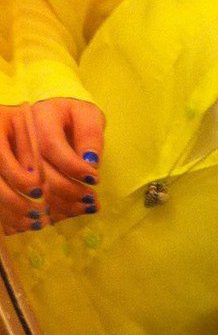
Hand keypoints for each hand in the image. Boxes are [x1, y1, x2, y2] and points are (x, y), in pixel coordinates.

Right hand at [7, 98, 105, 229]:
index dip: (71, 165)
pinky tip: (47, 218)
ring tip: (79, 209)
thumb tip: (90, 162)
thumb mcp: (87, 116)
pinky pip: (13, 191)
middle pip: (34, 168)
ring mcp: (9, 151)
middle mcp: (19, 133)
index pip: (50, 143)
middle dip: (63, 188)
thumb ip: (90, 135)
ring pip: (20, 183)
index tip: (93, 178)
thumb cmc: (73, 117)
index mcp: (40, 116)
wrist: (54, 117)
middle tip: (88, 199)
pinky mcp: (8, 169)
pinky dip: (31, 210)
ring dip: (49, 203)